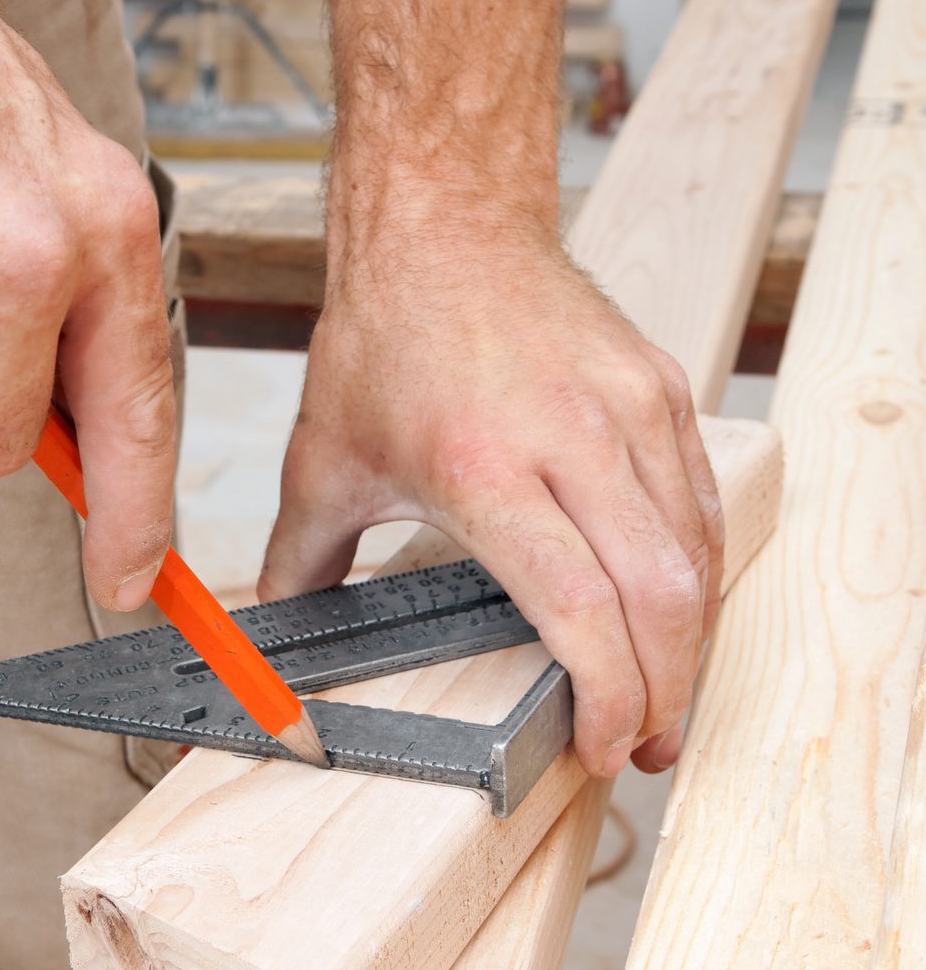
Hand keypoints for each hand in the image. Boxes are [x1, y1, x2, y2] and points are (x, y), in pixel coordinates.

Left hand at [261, 234, 723, 777]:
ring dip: (689, 642)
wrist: (443, 226)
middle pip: (660, 596)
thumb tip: (269, 634)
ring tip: (663, 694)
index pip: (580, 605)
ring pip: (696, 553)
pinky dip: (696, 572)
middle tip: (644, 743)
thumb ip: (299, 565)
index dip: (606, 693)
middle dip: (664, 692)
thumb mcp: (322, 463)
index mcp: (483, 468)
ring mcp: (630, 409)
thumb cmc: (383, 339)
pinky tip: (674, 611)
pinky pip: (700, 502)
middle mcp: (571, 438)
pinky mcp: (661, 389)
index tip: (602, 744)